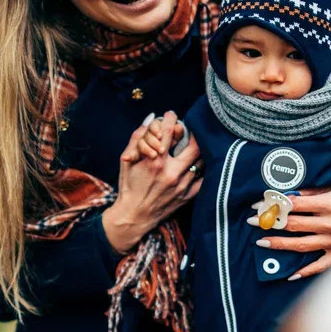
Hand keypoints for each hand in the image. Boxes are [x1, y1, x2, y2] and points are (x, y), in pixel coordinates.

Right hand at [102, 114, 201, 253]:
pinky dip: (202, 170)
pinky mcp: (188, 196)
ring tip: (195, 146)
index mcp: (155, 162)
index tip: (172, 116)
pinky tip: (197, 164)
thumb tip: (150, 118)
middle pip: (194, 145)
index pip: (169, 131)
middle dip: (193, 134)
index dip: (171, 119)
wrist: (135, 216)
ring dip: (199, 151)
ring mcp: (182, 185)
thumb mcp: (127, 161)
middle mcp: (171, 173)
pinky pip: (203, 178)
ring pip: (201, 161)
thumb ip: (137, 138)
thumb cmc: (129, 186)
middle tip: (189, 131)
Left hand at [250, 186, 330, 280]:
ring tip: (262, 242)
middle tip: (252, 222)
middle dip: (270, 223)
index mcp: (330, 204)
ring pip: (300, 245)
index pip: (294, 204)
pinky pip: (319, 266)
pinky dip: (304, 271)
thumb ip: (314, 192)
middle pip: (293, 225)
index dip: (273, 204)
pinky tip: (289, 274)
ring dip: (279, 244)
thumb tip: (290, 194)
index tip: (258, 205)